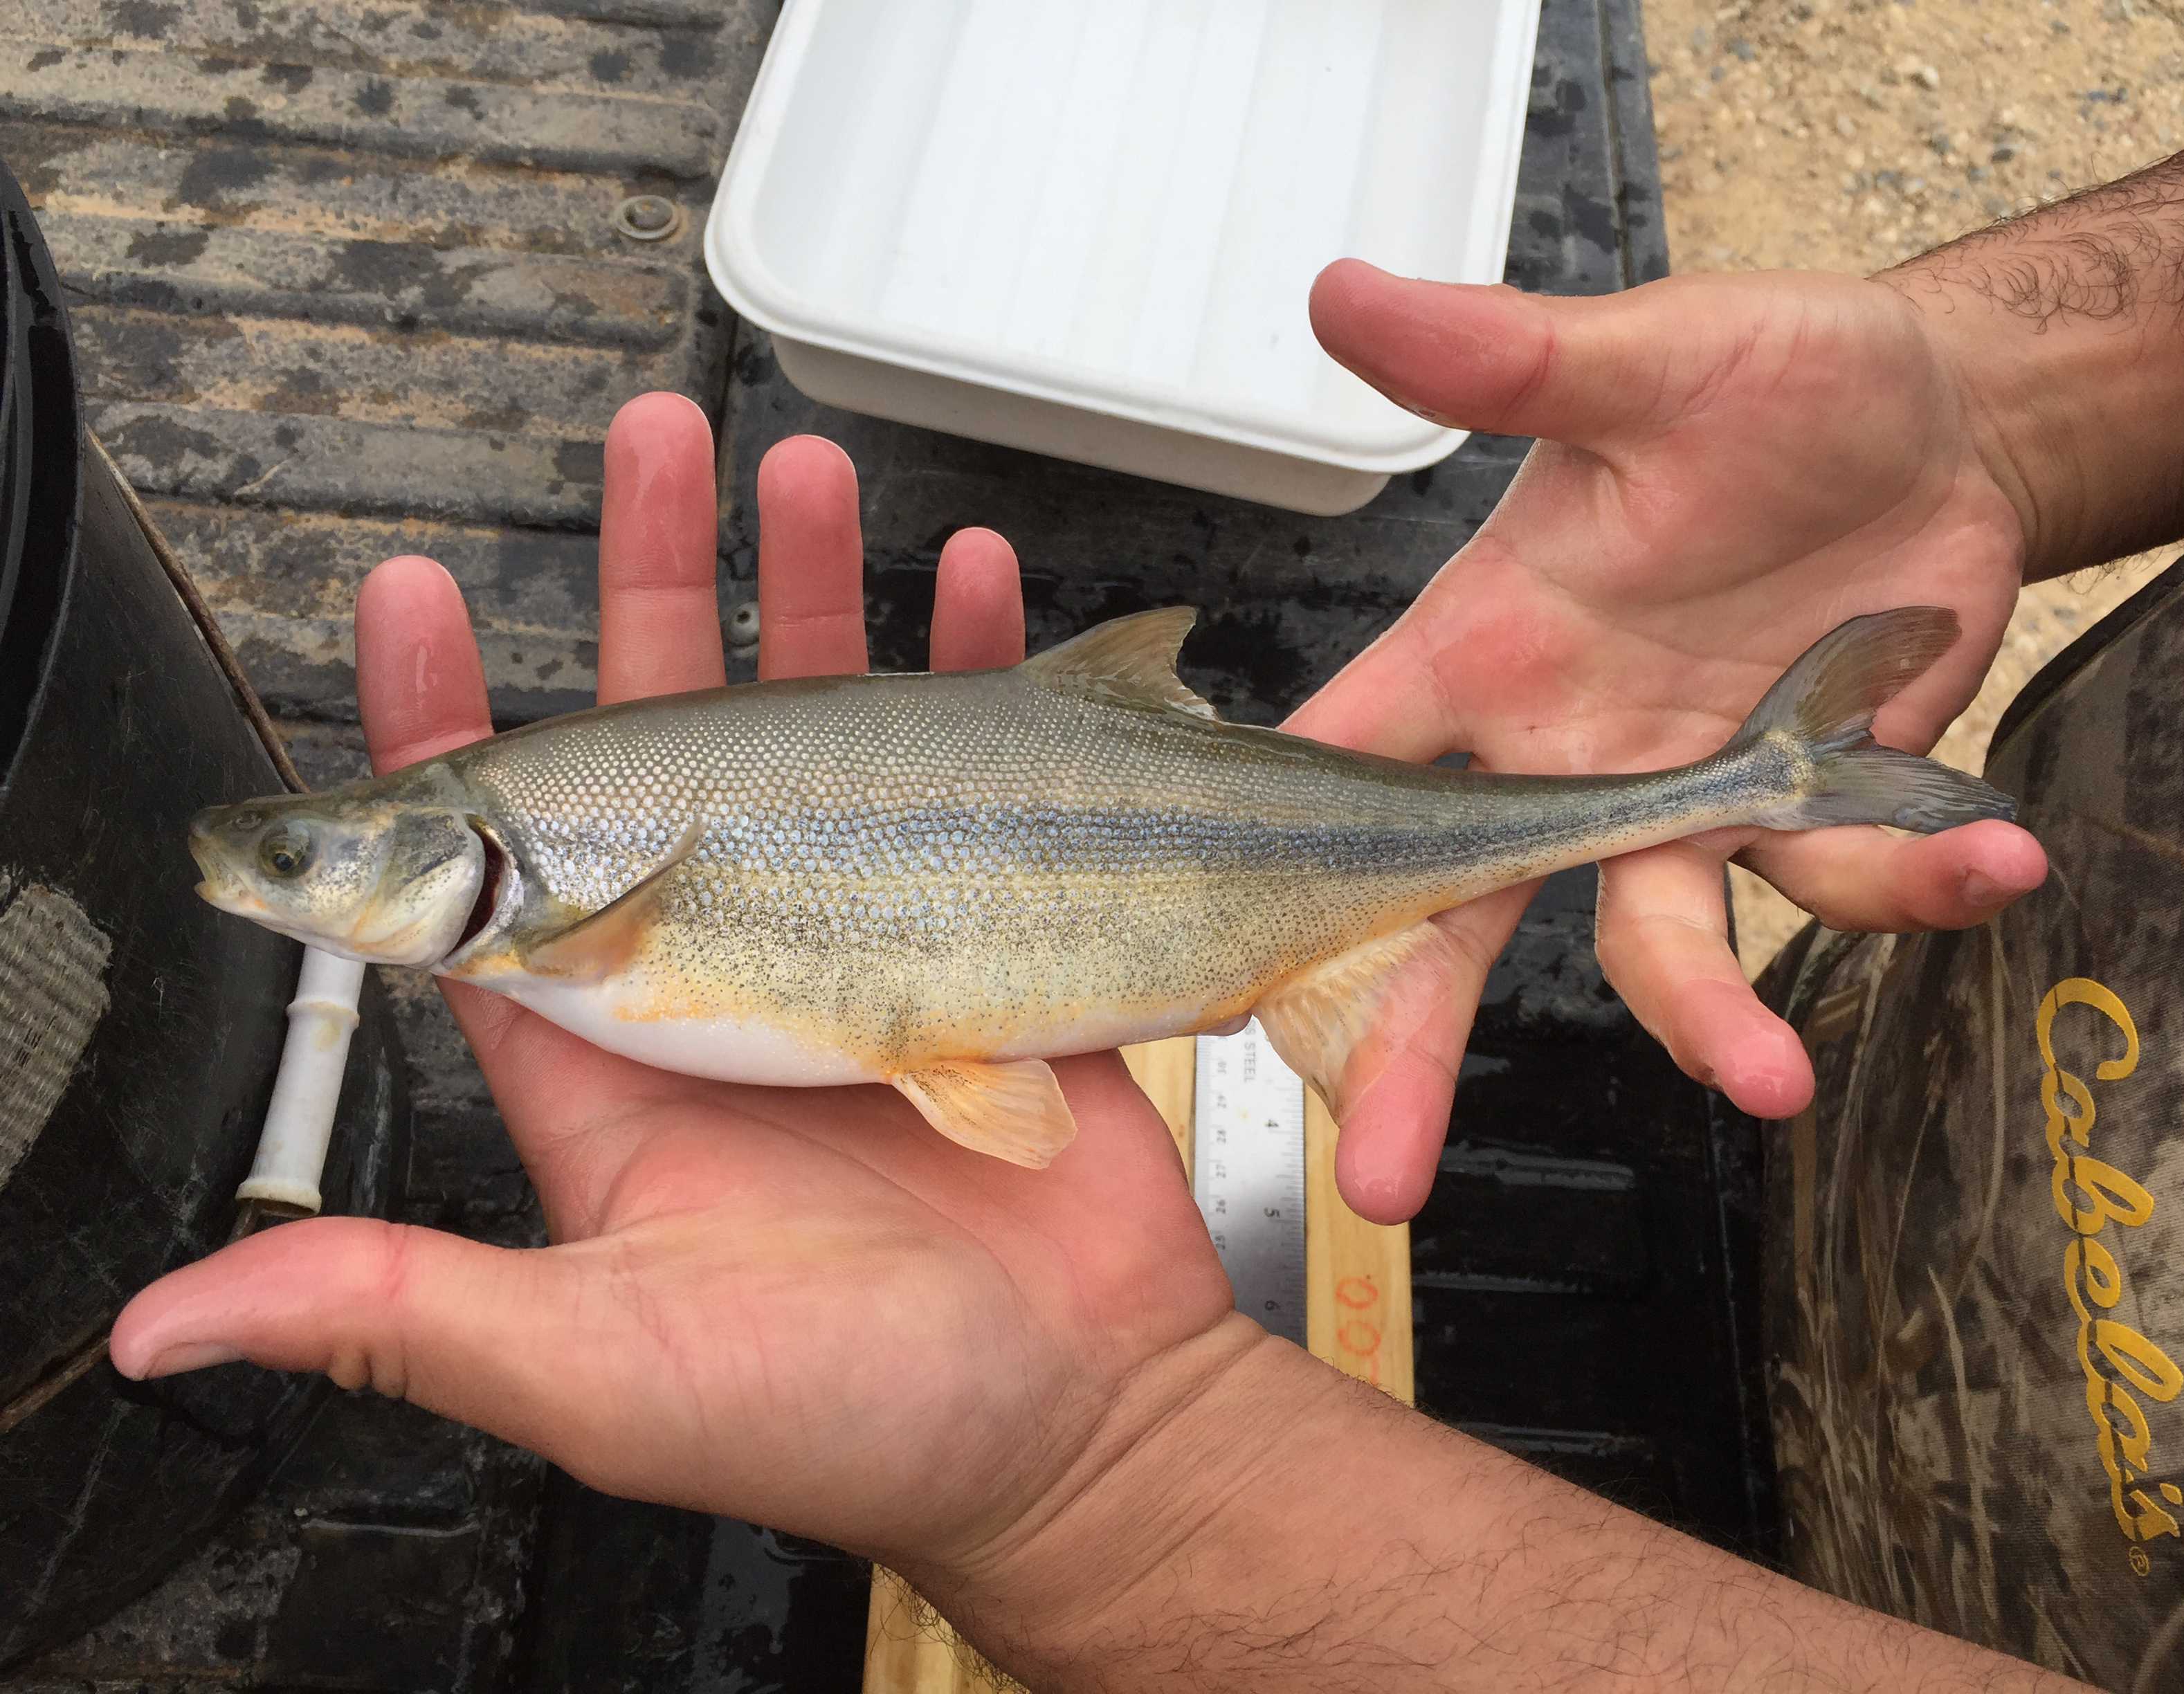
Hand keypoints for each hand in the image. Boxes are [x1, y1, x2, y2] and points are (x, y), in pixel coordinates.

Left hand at [112, 393, 1235, 1579]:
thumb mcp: (602, 1369)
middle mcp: (726, 980)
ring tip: (804, 478)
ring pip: (825, 737)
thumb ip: (406, 1314)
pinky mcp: (988, 945)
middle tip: (656, 451)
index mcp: (612, 1063)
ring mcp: (866, 949)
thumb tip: (174, 1322)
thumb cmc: (850, 1419)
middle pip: (670, 751)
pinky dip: (980, 675)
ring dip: (818, 598)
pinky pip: (980, 777)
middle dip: (653, 588)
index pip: (494, 873)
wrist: (1084, 1426)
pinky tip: (974, 586)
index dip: (442, 730)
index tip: (410, 595)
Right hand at [1289, 262, 2049, 1221]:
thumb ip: (1500, 356)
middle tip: (1381, 1177)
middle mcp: (1557, 757)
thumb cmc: (1768, 381)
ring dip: (1709, 1022)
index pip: (1337, 780)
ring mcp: (1678, 807)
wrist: (1942, 423)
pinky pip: (1836, 890)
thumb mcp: (1640, 361)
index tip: (1219, 990)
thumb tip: (1340, 291)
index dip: (1274, 880)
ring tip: (1768, 1082)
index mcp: (1482, 657)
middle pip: (1453, 927)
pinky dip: (1910, 883)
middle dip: (1412, 1053)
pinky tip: (1989, 846)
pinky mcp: (1805, 825)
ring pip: (1657, 950)